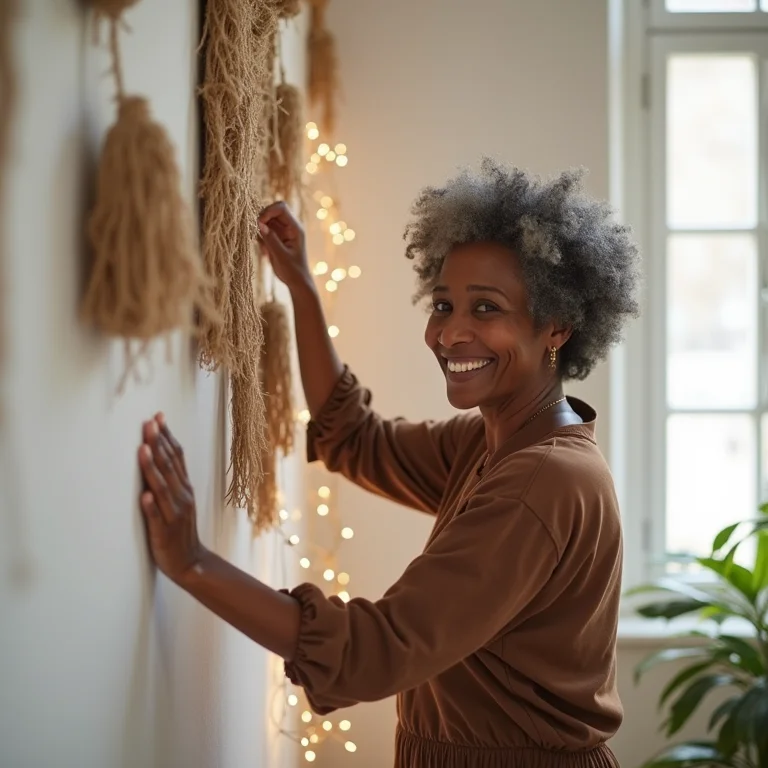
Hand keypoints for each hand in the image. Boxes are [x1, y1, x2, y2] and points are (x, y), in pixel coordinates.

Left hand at [138, 414, 204, 583]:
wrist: (190, 562)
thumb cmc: (180, 529)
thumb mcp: (180, 499)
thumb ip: (172, 477)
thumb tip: (160, 450)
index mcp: (185, 487)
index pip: (177, 456)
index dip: (167, 436)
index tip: (158, 417)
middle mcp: (182, 497)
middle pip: (169, 466)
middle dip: (158, 443)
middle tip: (149, 423)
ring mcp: (174, 514)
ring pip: (163, 487)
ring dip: (152, 468)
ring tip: (143, 449)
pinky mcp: (164, 532)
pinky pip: (157, 518)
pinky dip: (151, 506)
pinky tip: (144, 496)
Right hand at [257, 201, 311, 291]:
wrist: (297, 282)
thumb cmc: (293, 271)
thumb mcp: (281, 256)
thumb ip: (271, 239)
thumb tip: (259, 224)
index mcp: (295, 228)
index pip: (281, 208)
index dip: (268, 211)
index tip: (258, 223)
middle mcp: (289, 227)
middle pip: (272, 211)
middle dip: (261, 220)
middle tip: (258, 236)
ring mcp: (282, 232)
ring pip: (266, 221)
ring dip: (260, 231)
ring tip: (264, 249)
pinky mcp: (276, 238)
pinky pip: (264, 231)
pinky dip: (260, 238)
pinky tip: (265, 252)